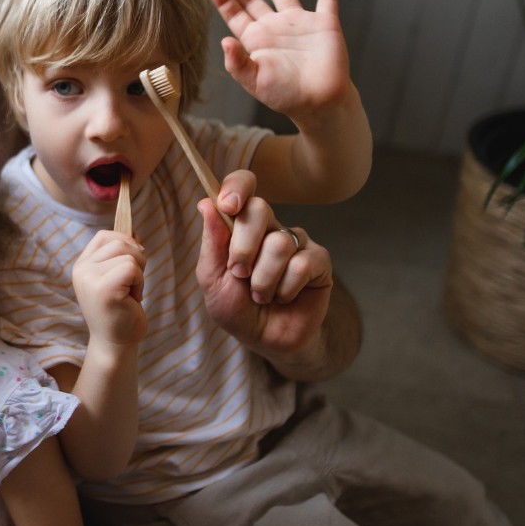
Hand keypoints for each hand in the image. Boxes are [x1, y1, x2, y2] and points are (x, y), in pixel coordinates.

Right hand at [72, 229, 145, 347]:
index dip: (125, 243)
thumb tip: (135, 232)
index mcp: (81, 265)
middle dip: (137, 259)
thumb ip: (122, 255)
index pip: (105, 235)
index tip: (132, 266)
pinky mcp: (104, 288)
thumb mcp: (117, 277)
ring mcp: (90, 278)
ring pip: (128, 254)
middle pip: (120, 242)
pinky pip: (132, 268)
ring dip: (139, 273)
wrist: (115, 343)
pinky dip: (140, 282)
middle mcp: (81, 269)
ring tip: (130, 293)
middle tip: (132, 284)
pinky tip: (132, 299)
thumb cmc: (120, 311)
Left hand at [196, 194, 332, 359]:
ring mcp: (296, 242)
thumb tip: (205, 203)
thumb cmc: (237, 309)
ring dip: (263, 279)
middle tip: (238, 273)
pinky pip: (302, 264)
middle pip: (259, 208)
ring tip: (261, 295)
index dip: (237, 186)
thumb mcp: (212, 280)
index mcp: (242, 225)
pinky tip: (284, 298)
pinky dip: (285, 289)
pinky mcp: (319, 261)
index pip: (243, 185)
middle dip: (242, 247)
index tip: (227, 205)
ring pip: (279, 243)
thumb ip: (211, 243)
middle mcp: (270, 227)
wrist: (265, 340)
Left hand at [208, 0, 352, 120]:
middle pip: (253, 0)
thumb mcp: (254, 82)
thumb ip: (237, 63)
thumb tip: (224, 41)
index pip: (235, 16)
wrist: (320, 103)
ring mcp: (299, 23)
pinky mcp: (324, 23)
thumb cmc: (286, 96)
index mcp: (257, 41)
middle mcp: (275, 28)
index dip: (224, 1)